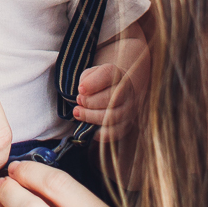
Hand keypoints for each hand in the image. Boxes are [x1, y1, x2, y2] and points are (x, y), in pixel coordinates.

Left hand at [75, 20, 149, 142]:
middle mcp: (127, 91)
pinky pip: (114, 133)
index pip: (108, 75)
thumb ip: (87, 78)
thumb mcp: (92, 73)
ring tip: (78, 112)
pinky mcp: (126, 125)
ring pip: (113, 117)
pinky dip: (99, 133)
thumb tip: (83, 90)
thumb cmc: (99, 81)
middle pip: (111, 98)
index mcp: (117, 73)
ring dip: (91, 116)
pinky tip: (89, 127)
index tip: (80, 89)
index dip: (92, 84)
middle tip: (79, 101)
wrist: (119, 88)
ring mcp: (129, 109)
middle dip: (90, 102)